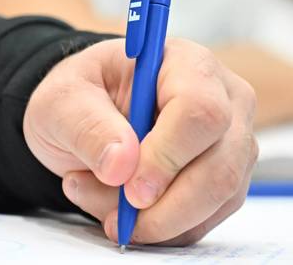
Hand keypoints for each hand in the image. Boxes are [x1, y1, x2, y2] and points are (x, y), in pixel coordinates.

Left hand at [23, 38, 256, 244]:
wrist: (83, 117)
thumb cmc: (78, 98)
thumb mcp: (61, 101)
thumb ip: (87, 126)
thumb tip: (122, 165)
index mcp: (185, 64)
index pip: (199, 111)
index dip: (167, 156)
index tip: (129, 187)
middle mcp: (223, 100)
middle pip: (221, 165)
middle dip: (166, 206)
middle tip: (117, 217)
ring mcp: (231, 142)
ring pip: (217, 199)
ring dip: (156, 219)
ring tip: (100, 199)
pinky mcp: (226, 181)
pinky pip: (205, 220)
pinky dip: (161, 229)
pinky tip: (120, 209)